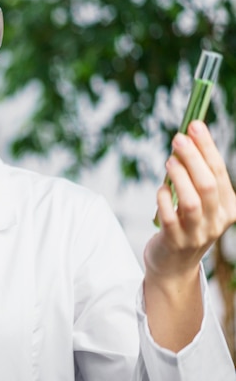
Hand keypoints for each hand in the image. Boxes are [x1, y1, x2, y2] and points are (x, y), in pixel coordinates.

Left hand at [146, 120, 235, 281]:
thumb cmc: (186, 222)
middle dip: (194, 158)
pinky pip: (169, 217)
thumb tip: (187, 137)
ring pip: (192, 202)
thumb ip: (195, 174)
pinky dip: (164, 199)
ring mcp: (197, 233)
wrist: (174, 263)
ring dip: (180, 178)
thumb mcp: (199, 200)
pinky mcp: (175, 241)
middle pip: (208, 185)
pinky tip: (160, 188)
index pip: (219, 172)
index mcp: (228, 207)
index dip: (207, 148)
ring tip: (169, 160)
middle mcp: (217, 221)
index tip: (194, 125)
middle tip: (178, 138)